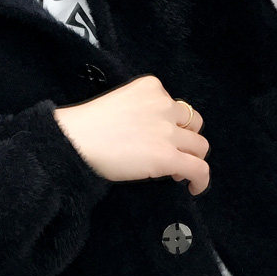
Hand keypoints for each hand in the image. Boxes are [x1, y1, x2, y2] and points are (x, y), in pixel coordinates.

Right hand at [53, 74, 210, 195]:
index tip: (160, 137)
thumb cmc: (87, 126)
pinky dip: (201, 180)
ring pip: (200, 146)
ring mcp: (167, 131)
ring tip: (177, 172)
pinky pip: (199, 169)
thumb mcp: (120, 103)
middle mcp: (164, 104)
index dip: (172, 124)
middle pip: (194, 122)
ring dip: (192, 158)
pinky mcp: (167, 156)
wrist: (75, 141)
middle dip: (186, 138)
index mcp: (151, 87)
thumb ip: (142, 111)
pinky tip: (194, 189)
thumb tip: (153, 136)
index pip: (175, 105)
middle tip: (172, 153)